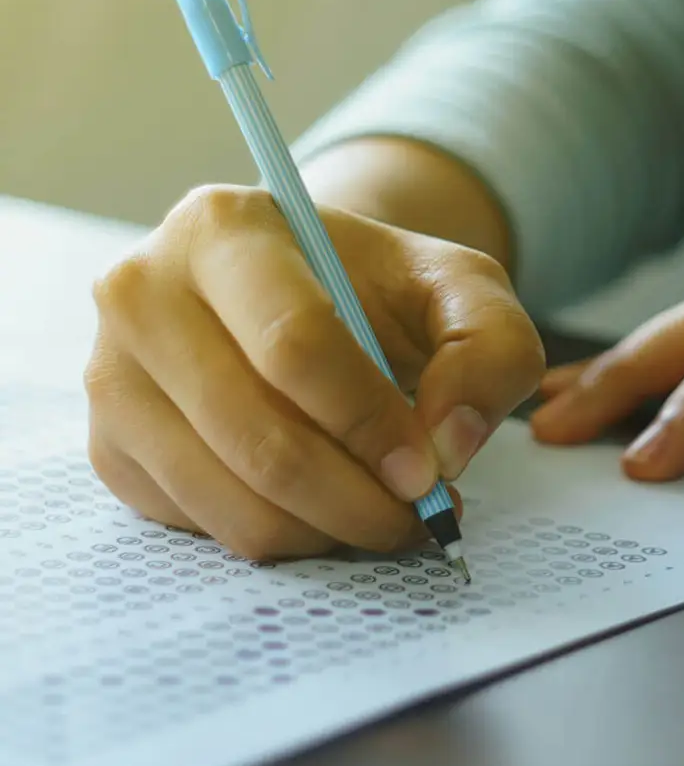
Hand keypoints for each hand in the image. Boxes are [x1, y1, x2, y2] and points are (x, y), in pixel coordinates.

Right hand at [85, 185, 543, 558]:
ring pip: (226, 497)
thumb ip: (489, 345)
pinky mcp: (112, 447)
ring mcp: (112, 376)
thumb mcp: (459, 287)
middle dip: (356, 498)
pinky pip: (200, 526)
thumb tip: (447, 443)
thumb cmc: (377, 287)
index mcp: (224, 229)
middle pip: (254, 433)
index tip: (428, 470)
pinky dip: (280, 536)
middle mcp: (144, 294)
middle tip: (418, 515)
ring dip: (325, 529)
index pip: (292, 344)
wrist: (303, 293)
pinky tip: (324, 506)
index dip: (368, 422)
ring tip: (384, 513)